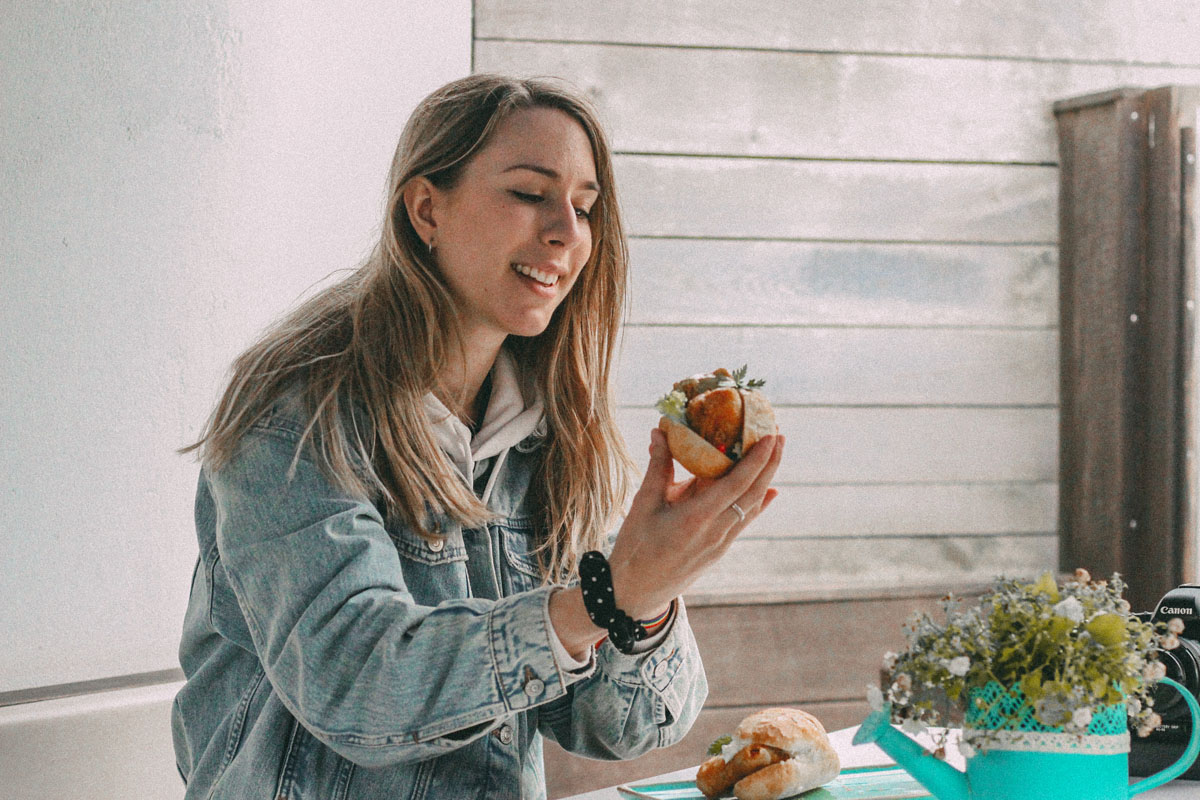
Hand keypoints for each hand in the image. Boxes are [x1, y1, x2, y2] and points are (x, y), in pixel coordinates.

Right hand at [606, 427, 783, 618]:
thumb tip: (661, 431)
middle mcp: (715, 531)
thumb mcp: (643, 505)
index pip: (736, 484)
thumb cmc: (635, 547)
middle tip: (780, 435)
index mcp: (696, 518)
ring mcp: (720, 543)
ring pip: (752, 506)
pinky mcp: (719, 549)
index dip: (757, 459)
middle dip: (770, 463)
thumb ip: (657, 467)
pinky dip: (758, 502)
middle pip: (753, 493)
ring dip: (766, 479)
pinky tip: (770, 490)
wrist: (637, 593)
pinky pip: (744, 520)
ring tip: (774, 454)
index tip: (771, 436)